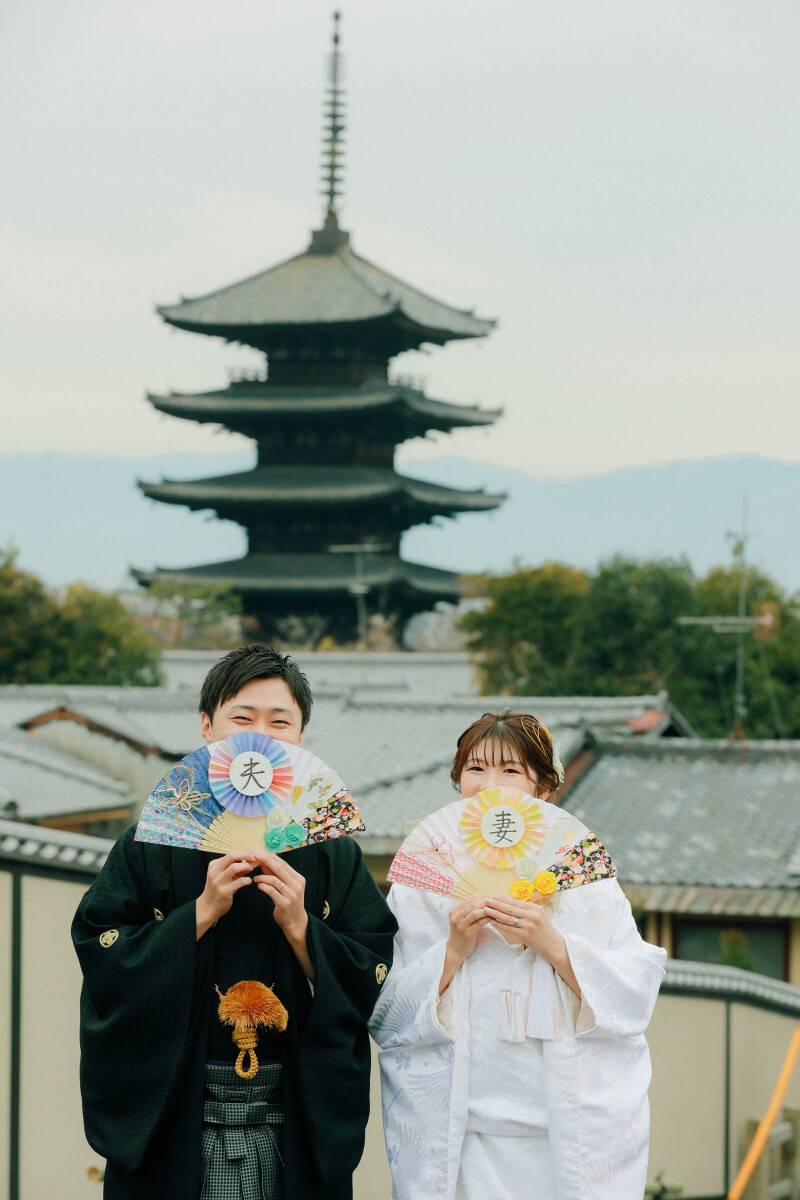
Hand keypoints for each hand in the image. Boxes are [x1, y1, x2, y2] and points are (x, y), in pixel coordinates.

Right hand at [196, 850, 257, 939]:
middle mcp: (215, 871)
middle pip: (231, 856)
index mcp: (214, 865)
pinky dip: (247, 880)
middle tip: (256, 856)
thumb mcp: (224, 876)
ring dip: (246, 866)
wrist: (208, 906)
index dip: (244, 851)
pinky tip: (249, 881)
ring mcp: (219, 881)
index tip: (254, 851)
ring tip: (252, 869)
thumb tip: (250, 860)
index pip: (231, 853)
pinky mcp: (224, 891)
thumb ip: (235, 868)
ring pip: (234, 867)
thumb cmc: (218, 889)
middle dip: (246, 854)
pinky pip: (239, 882)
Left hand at [252, 850, 313, 980]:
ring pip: (274, 879)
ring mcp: (291, 894)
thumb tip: (263, 862)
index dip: (270, 856)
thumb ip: (277, 875)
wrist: (295, 921)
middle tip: (254, 855)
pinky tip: (258, 885)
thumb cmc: (289, 902)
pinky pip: (271, 891)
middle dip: (265, 860)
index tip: (259, 851)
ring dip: (262, 876)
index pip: (283, 863)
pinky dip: (263, 886)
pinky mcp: (284, 903)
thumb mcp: (286, 887)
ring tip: (254, 877)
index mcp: (298, 878)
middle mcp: (296, 885)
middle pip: (279, 868)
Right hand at [439, 897, 490, 993]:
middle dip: (486, 901)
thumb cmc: (462, 933)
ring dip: (488, 909)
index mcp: (454, 911)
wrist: (456, 950)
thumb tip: (486, 900)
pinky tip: (494, 918)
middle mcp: (455, 916)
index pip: (470, 900)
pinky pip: (479, 922)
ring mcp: (460, 924)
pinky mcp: (467, 933)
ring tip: (497, 909)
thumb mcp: (463, 920)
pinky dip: (488, 918)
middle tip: (498, 901)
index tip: (493, 896)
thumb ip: (470, 911)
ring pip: (476, 912)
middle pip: (473, 904)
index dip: (482, 897)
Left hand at [483, 897, 580, 997]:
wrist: (555, 946)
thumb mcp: (538, 916)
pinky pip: (509, 928)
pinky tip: (492, 921)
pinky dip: (500, 924)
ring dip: (495, 913)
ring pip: (507, 917)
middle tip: (485, 899)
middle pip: (509, 907)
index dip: (502, 898)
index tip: (492, 895)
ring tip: (485, 909)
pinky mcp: (526, 935)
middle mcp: (532, 915)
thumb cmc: (545, 931)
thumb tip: (509, 904)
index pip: (514, 901)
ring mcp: (529, 925)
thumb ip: (526, 910)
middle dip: (496, 903)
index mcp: (534, 908)